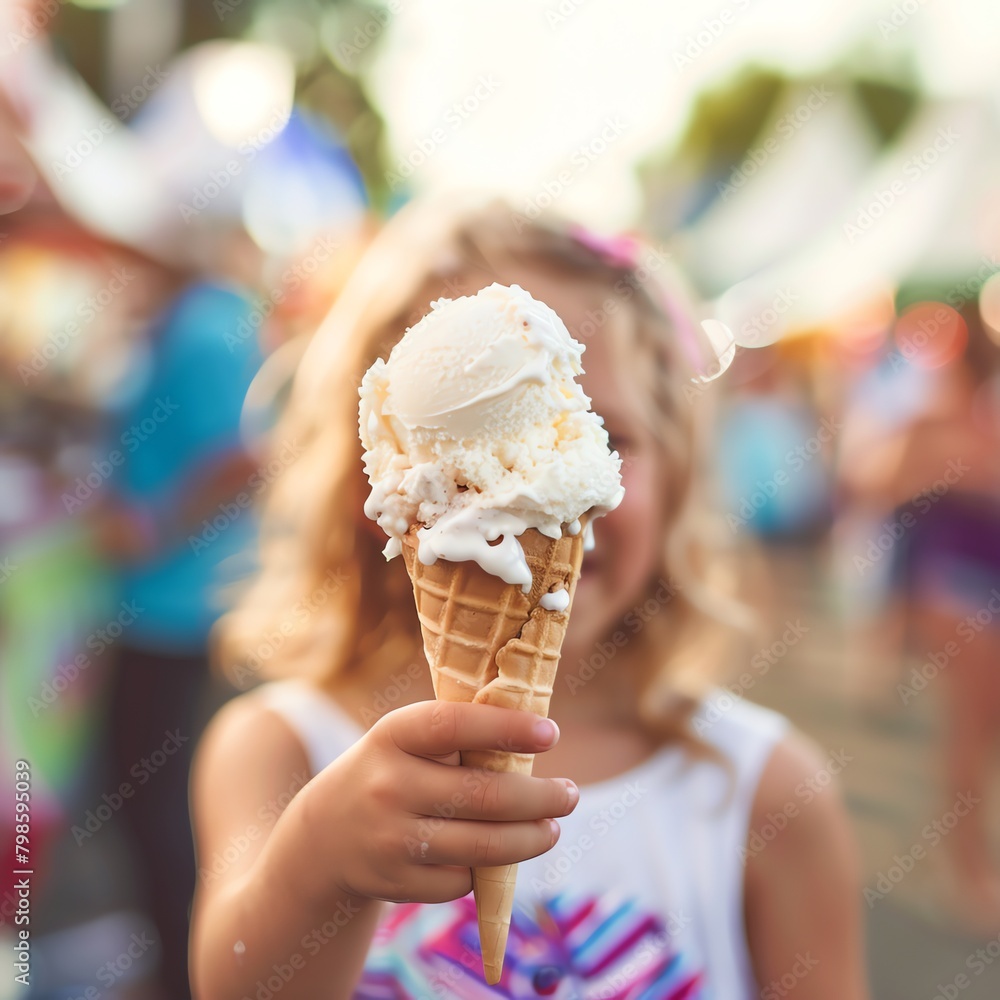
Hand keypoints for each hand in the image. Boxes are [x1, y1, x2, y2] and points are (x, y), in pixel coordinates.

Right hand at [294, 700, 577, 905]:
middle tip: (570, 794)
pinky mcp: (397, 882)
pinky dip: (487, 869)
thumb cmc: (392, 771)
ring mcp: (391, 838)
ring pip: (483, 845)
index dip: (507, 728)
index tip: (551, 733)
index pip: (455, 726)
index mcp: (394, 735)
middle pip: (484, 795)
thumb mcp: (407, 739)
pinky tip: (498, 853)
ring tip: (552, 828)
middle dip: (540, 798)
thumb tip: (538, 734)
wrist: (325, 835)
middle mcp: (389, 785)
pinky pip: (463, 880)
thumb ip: (459, 734)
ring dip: (531, 839)